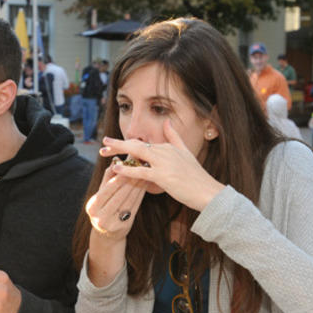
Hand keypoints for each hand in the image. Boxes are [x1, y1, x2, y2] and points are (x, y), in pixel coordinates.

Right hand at [85, 161, 146, 241]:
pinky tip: (144, 185)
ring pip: (128, 200)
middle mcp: (100, 217)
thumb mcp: (100, 195)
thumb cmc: (103, 209)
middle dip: (130, 180)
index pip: (106, 190)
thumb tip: (115, 160)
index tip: (127, 166)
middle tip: (139, 167)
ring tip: (144, 173)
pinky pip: (135, 207)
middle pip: (119, 195)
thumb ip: (107, 179)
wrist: (107, 234)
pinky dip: (140, 194)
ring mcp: (113, 224)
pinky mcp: (125, 226)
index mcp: (92, 207)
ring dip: (137, 186)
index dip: (117, 178)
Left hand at [102, 120, 224, 211]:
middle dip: (118, 144)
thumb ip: (174, 137)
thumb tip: (167, 121)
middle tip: (103, 144)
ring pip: (137, 153)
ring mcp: (164, 163)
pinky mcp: (163, 176)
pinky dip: (128, 170)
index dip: (125, 143)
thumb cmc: (196, 176)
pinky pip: (142, 172)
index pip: (142, 142)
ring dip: (119, 151)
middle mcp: (165, 151)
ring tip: (104, 151)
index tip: (111, 143)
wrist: (208, 192)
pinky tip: (116, 168)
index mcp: (167, 147)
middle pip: (136, 144)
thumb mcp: (186, 152)